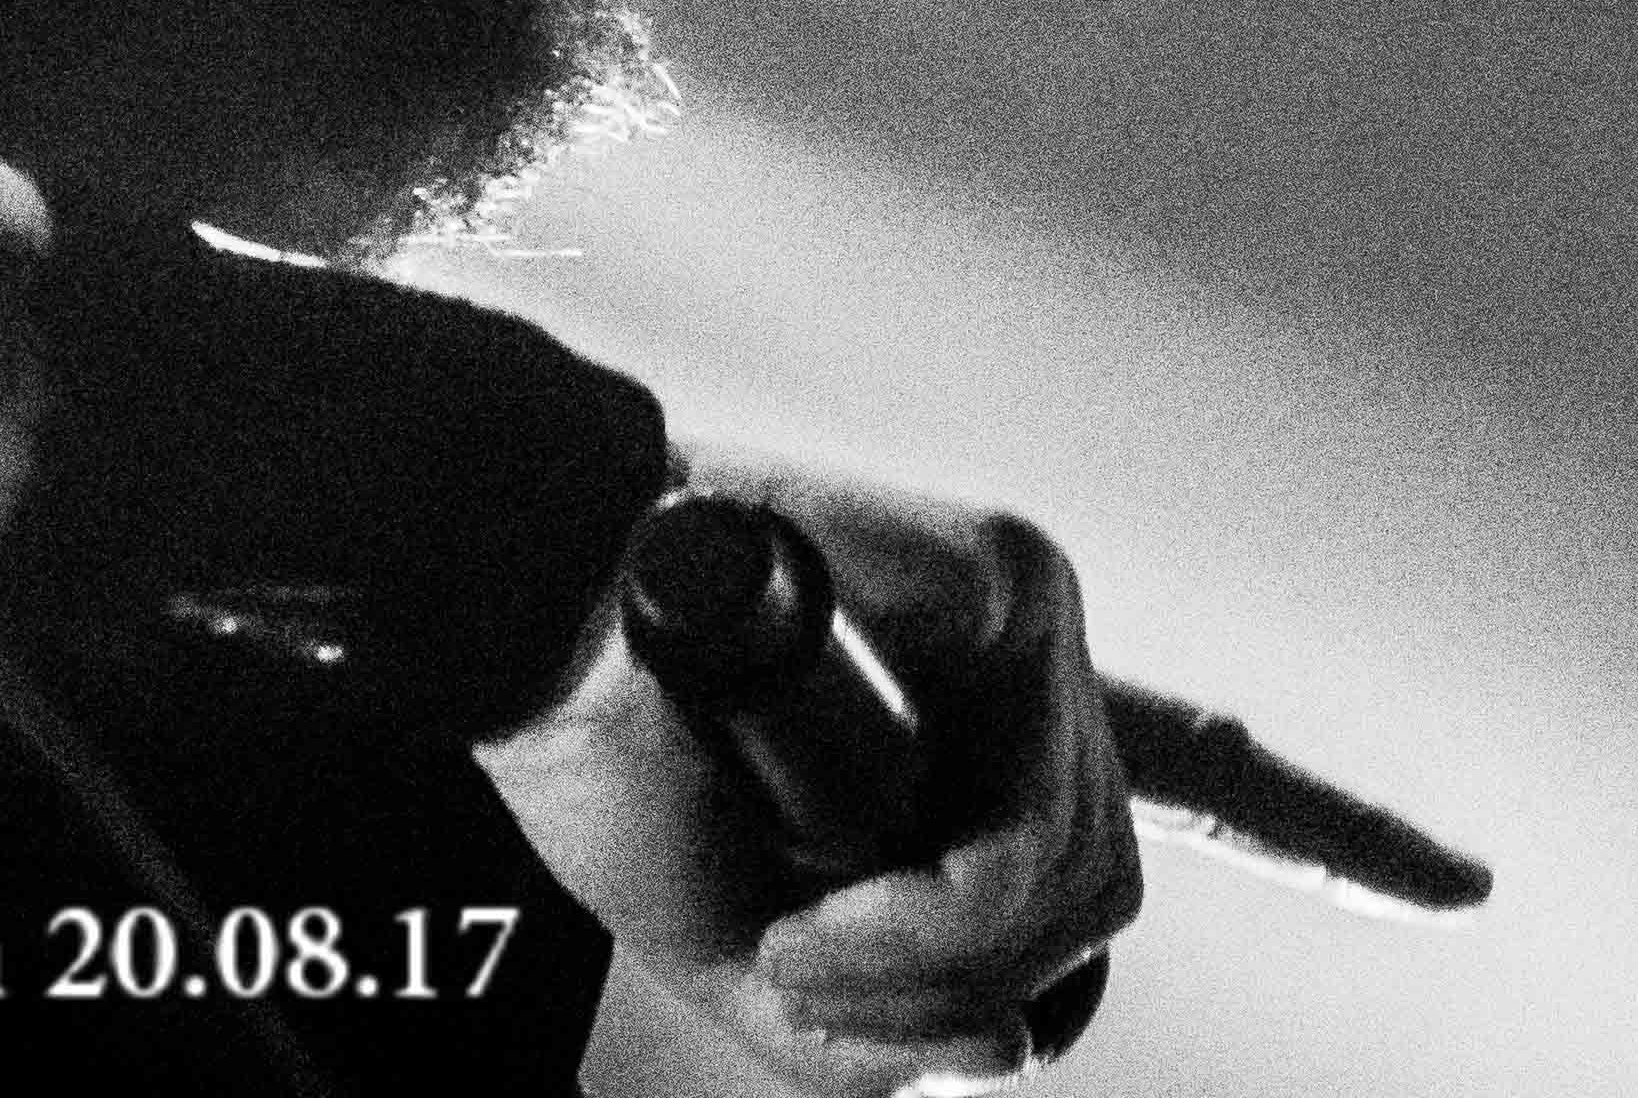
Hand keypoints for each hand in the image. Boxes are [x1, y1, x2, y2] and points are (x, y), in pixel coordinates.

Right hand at [475, 454, 1138, 1093]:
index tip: (811, 988)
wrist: (549, 647)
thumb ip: (868, 1035)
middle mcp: (1017, 686)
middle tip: (799, 971)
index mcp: (971, 749)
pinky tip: (823, 909)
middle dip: (943, 982)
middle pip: (1088, 894)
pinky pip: (1031, 827)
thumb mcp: (743, 948)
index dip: (963, 987)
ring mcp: (1027, 632)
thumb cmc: (623, 761)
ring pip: (1071, 872)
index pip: (1066, 903)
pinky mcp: (1015, 589)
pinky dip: (934, 916)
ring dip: (925, 962)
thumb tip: (1011, 1049)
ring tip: (798, 942)